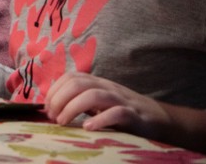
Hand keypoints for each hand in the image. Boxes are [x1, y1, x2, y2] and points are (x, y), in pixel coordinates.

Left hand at [45, 72, 168, 138]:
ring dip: (73, 108)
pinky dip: (100, 119)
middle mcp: (107, 87)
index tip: (46, 108)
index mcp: (97, 83)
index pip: (70, 77)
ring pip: (94, 95)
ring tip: (63, 122)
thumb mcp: (99, 103)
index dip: (55, 90)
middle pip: (78, 84)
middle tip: (53, 117)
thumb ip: (79, 101)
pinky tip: (88, 128)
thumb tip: (52, 109)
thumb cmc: (121, 112)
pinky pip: (116, 113)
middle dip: (60, 99)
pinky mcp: (134, 115)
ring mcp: (121, 100)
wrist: (159, 119)